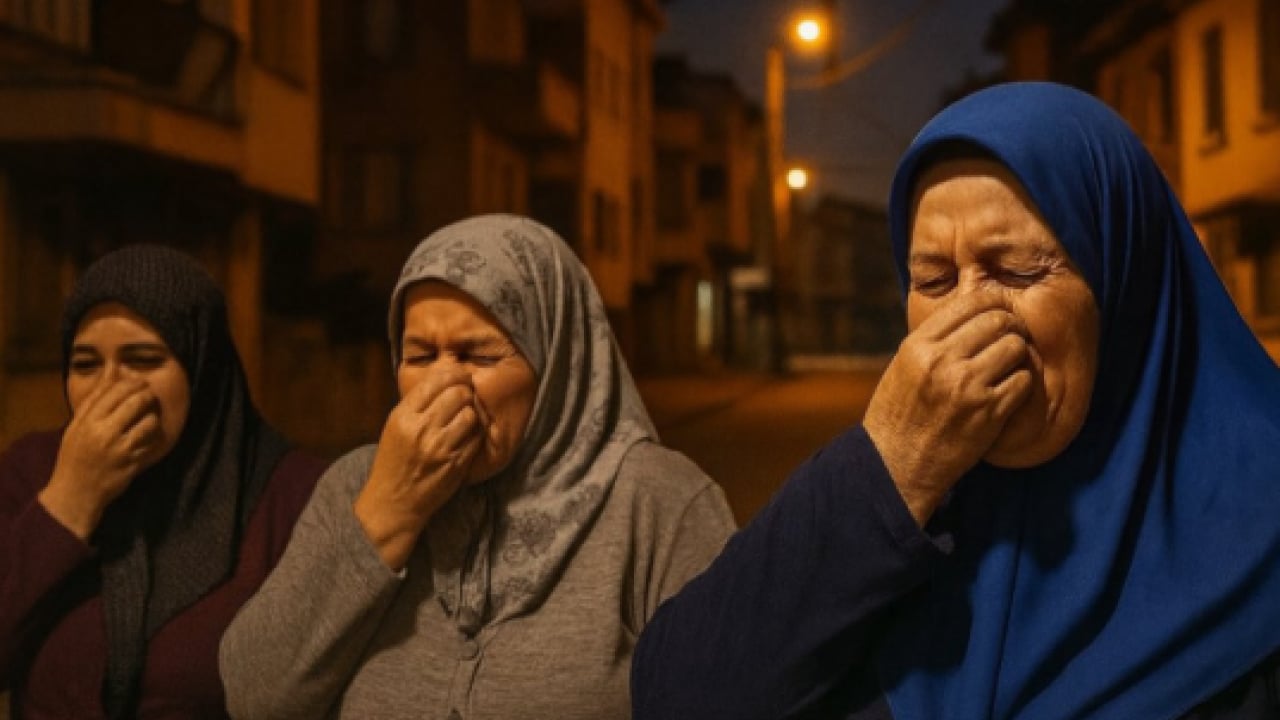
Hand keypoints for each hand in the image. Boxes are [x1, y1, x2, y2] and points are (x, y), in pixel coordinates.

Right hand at [39, 378, 162, 539]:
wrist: (75, 493)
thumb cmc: (75, 456)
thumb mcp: (77, 426)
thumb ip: (95, 397)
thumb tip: (114, 368)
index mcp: (87, 422)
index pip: (115, 390)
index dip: (132, 381)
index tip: (139, 381)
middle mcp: (104, 433)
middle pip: (136, 402)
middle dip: (147, 395)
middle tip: (148, 396)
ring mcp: (120, 449)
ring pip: (149, 421)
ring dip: (153, 417)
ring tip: (148, 417)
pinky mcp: (133, 463)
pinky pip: (153, 442)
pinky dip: (155, 436)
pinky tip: (149, 436)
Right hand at [355, 368, 481, 569]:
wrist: (394, 501)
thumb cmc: (394, 461)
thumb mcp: (395, 426)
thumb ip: (417, 403)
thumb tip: (445, 376)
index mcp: (403, 416)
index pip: (435, 381)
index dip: (454, 374)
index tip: (460, 376)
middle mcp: (421, 429)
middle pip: (458, 394)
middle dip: (465, 392)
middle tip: (465, 397)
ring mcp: (440, 447)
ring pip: (470, 414)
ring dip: (471, 414)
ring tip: (464, 419)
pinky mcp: (456, 464)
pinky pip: (477, 437)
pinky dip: (476, 433)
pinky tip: (468, 435)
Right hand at [863, 294, 1033, 525]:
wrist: (897, 465)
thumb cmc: (898, 415)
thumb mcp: (903, 367)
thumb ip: (933, 341)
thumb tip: (971, 316)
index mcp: (918, 346)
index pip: (970, 303)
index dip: (993, 302)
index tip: (999, 310)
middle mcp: (942, 361)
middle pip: (998, 321)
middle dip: (1011, 326)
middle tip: (1011, 336)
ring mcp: (967, 387)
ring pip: (1015, 347)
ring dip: (1018, 354)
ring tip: (1009, 365)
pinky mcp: (988, 412)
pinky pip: (1023, 381)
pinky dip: (1021, 383)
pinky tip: (1009, 390)